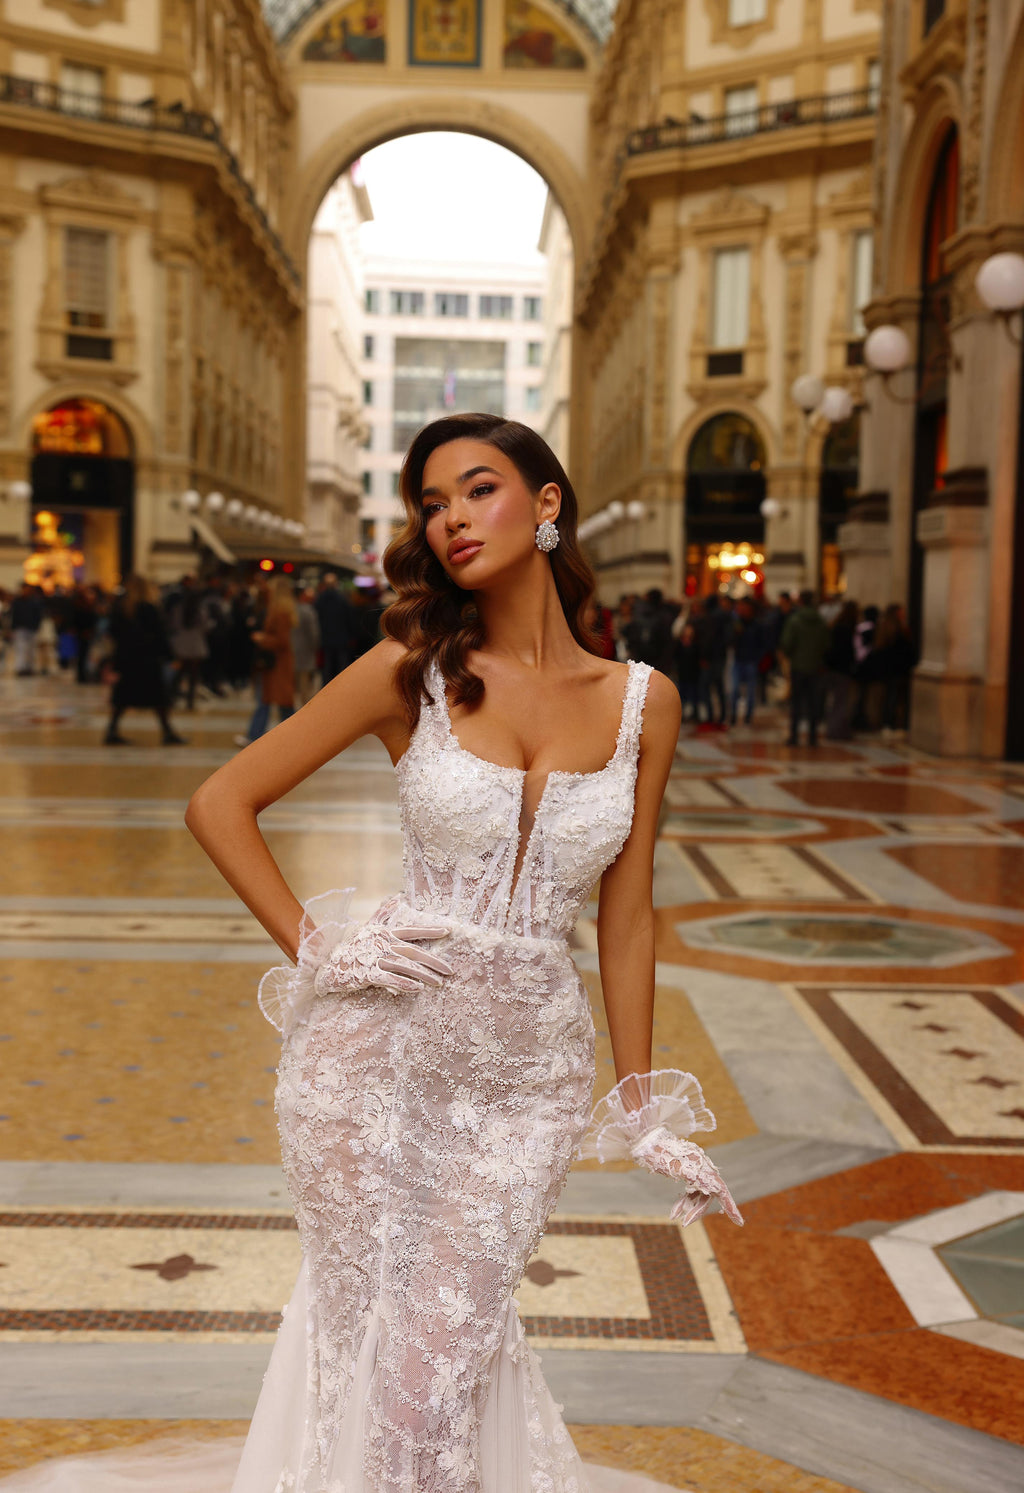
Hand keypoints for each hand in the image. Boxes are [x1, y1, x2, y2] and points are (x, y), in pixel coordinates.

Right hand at [313, 919, 452, 997]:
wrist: (328, 965)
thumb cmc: (351, 948)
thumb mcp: (367, 928)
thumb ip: (382, 915)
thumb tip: (396, 898)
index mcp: (384, 932)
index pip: (411, 930)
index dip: (429, 930)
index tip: (447, 931)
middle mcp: (382, 943)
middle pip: (413, 951)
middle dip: (433, 960)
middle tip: (449, 970)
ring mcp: (374, 957)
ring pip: (405, 966)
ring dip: (423, 975)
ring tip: (438, 982)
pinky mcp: (367, 973)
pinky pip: (390, 979)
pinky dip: (404, 984)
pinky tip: (417, 989)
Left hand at [630, 1125, 743, 1226]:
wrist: (645, 1140)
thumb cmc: (659, 1153)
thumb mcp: (676, 1166)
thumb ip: (695, 1176)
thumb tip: (716, 1187)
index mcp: (702, 1166)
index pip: (720, 1189)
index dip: (730, 1205)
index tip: (738, 1222)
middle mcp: (702, 1167)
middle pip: (708, 1194)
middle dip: (697, 1210)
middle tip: (684, 1222)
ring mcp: (694, 1170)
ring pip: (698, 1194)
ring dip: (689, 1207)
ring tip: (675, 1216)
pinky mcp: (686, 1172)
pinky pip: (690, 1191)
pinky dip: (683, 1202)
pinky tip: (674, 1211)